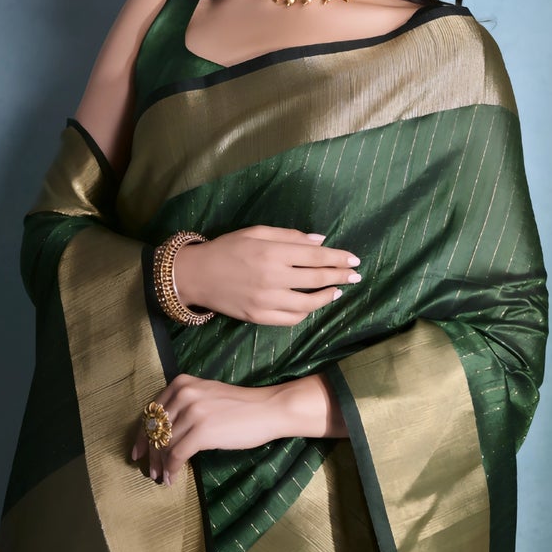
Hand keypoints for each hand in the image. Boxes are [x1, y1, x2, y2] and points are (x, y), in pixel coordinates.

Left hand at [129, 371, 344, 485]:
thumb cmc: (240, 406)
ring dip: (160, 464)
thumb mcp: (206, 396)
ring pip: (164, 444)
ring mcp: (192, 412)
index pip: (151, 412)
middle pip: (155, 429)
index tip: (138, 452)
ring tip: (161, 477)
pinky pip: (176, 455)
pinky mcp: (202, 431)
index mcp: (181, 383)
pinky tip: (172, 478)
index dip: (141, 435)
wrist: (268, 409)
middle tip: (150, 470)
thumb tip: (163, 432)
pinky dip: (171, 469)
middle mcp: (183, 394)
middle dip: (150, 453)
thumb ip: (184, 406)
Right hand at [173, 226, 361, 325]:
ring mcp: (266, 300)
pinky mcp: (259, 317)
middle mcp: (272, 277)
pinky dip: (306, 313)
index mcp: (272, 252)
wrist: (196, 275)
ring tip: (337, 292)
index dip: (338, 258)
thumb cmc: (227, 248)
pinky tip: (312, 305)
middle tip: (355, 276)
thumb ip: (289, 236)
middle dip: (340, 276)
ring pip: (308, 303)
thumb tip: (321, 241)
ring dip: (327, 297)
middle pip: (317, 278)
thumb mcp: (256, 232)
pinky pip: (291, 319)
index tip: (354, 260)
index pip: (316, 256)